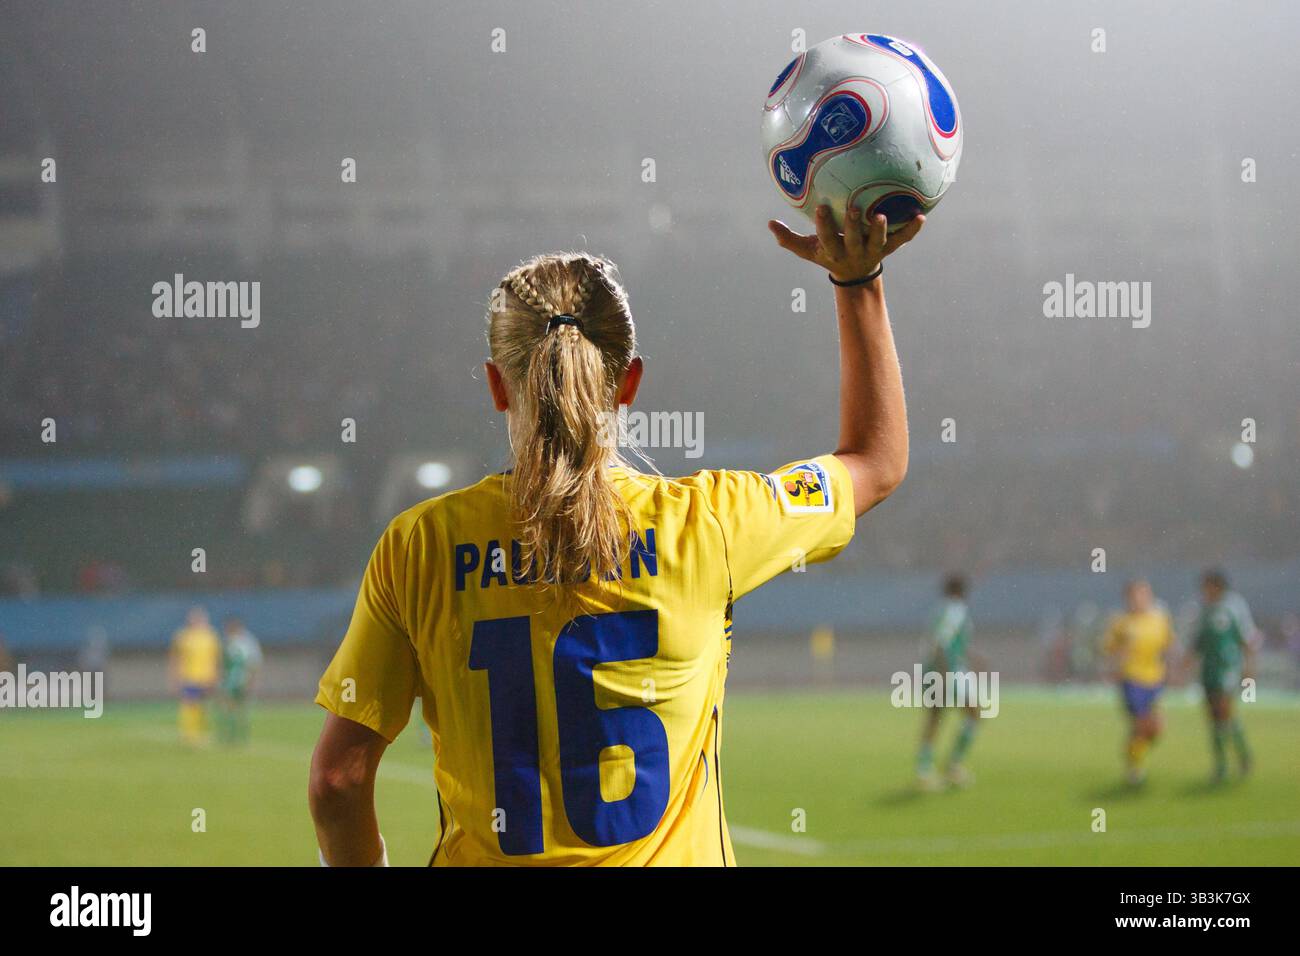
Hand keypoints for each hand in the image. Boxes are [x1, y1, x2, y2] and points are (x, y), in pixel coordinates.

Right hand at [769, 199, 924, 282]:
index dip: (825, 225)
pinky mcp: (889, 249)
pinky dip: (912, 230)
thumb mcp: (808, 250)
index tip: (821, 208)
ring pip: (878, 243)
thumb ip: (789, 239)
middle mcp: (853, 252)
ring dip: (881, 231)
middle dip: (853, 226)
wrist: (854, 275)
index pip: (827, 238)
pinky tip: (921, 216)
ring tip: (883, 216)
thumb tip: (769, 224)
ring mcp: (873, 251)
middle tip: (854, 207)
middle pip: (853, 240)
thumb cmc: (828, 254)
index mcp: (833, 251)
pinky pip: (902, 239)